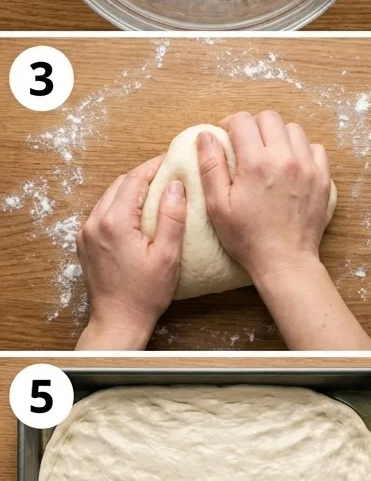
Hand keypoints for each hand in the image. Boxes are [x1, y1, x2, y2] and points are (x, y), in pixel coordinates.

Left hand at [76, 158, 185, 349]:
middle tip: (166, 174)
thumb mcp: (167, 256)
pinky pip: (102, 214)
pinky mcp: (85, 244)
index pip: (134, 180)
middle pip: (120, 185)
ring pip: (109, 198)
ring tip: (154, 191)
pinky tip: (136, 214)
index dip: (154, 166)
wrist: (118, 321)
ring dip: (130, 191)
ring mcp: (86, 233)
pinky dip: (119, 207)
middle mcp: (94, 223)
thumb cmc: (145, 294)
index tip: (171, 159)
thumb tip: (175, 185)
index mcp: (115, 222)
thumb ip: (171, 217)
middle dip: (142, 176)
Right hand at [197, 110, 332, 286]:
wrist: (285, 261)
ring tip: (270, 154)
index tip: (227, 136)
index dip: (230, 124)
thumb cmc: (248, 238)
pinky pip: (315, 149)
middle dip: (255, 125)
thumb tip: (206, 136)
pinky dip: (303, 151)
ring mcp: (308, 167)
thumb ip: (210, 166)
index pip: (242, 121)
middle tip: (247, 144)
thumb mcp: (218, 205)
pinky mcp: (323, 179)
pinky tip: (292, 166)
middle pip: (270, 118)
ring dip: (279, 136)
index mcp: (256, 162)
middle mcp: (285, 158)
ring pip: (294, 130)